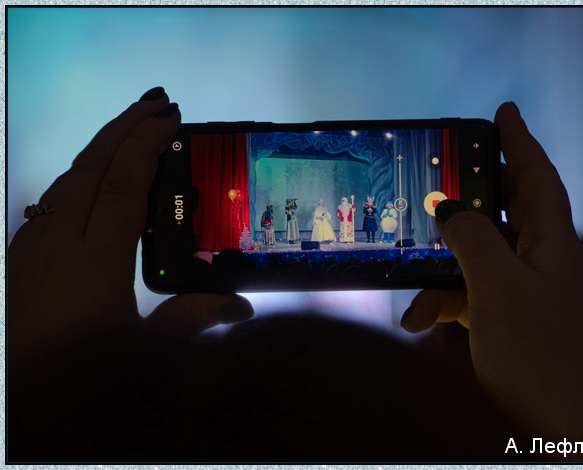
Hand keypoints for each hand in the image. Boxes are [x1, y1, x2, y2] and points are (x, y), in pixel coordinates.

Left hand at [8, 88, 252, 368]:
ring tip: (130, 132)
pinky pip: (53, 201)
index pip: (122, 184)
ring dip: (100, 148)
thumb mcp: (144, 358)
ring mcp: (34, 248)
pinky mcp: (20, 261)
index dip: (146, 145)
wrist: (12, 407)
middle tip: (156, 102)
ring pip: (68, 180)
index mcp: (94, 259)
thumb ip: (191, 322)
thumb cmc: (77, 382)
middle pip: (91, 167)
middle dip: (124, 128)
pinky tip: (89, 184)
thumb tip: (240, 305)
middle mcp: (60, 241)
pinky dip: (78, 176)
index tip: (171, 117)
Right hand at [401, 103, 582, 459]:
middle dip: (472, 196)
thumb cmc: (532, 354)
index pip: (537, 177)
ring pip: (478, 256)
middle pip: (506, 210)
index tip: (502, 110)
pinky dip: (442, 301)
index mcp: (553, 244)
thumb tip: (449, 209)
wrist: (546, 426)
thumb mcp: (496, 286)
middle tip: (443, 178)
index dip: (519, 140)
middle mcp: (543, 261)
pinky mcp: (507, 317)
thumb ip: (471, 237)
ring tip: (412, 291)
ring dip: (440, 269)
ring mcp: (525, 290)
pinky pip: (470, 293)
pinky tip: (418, 321)